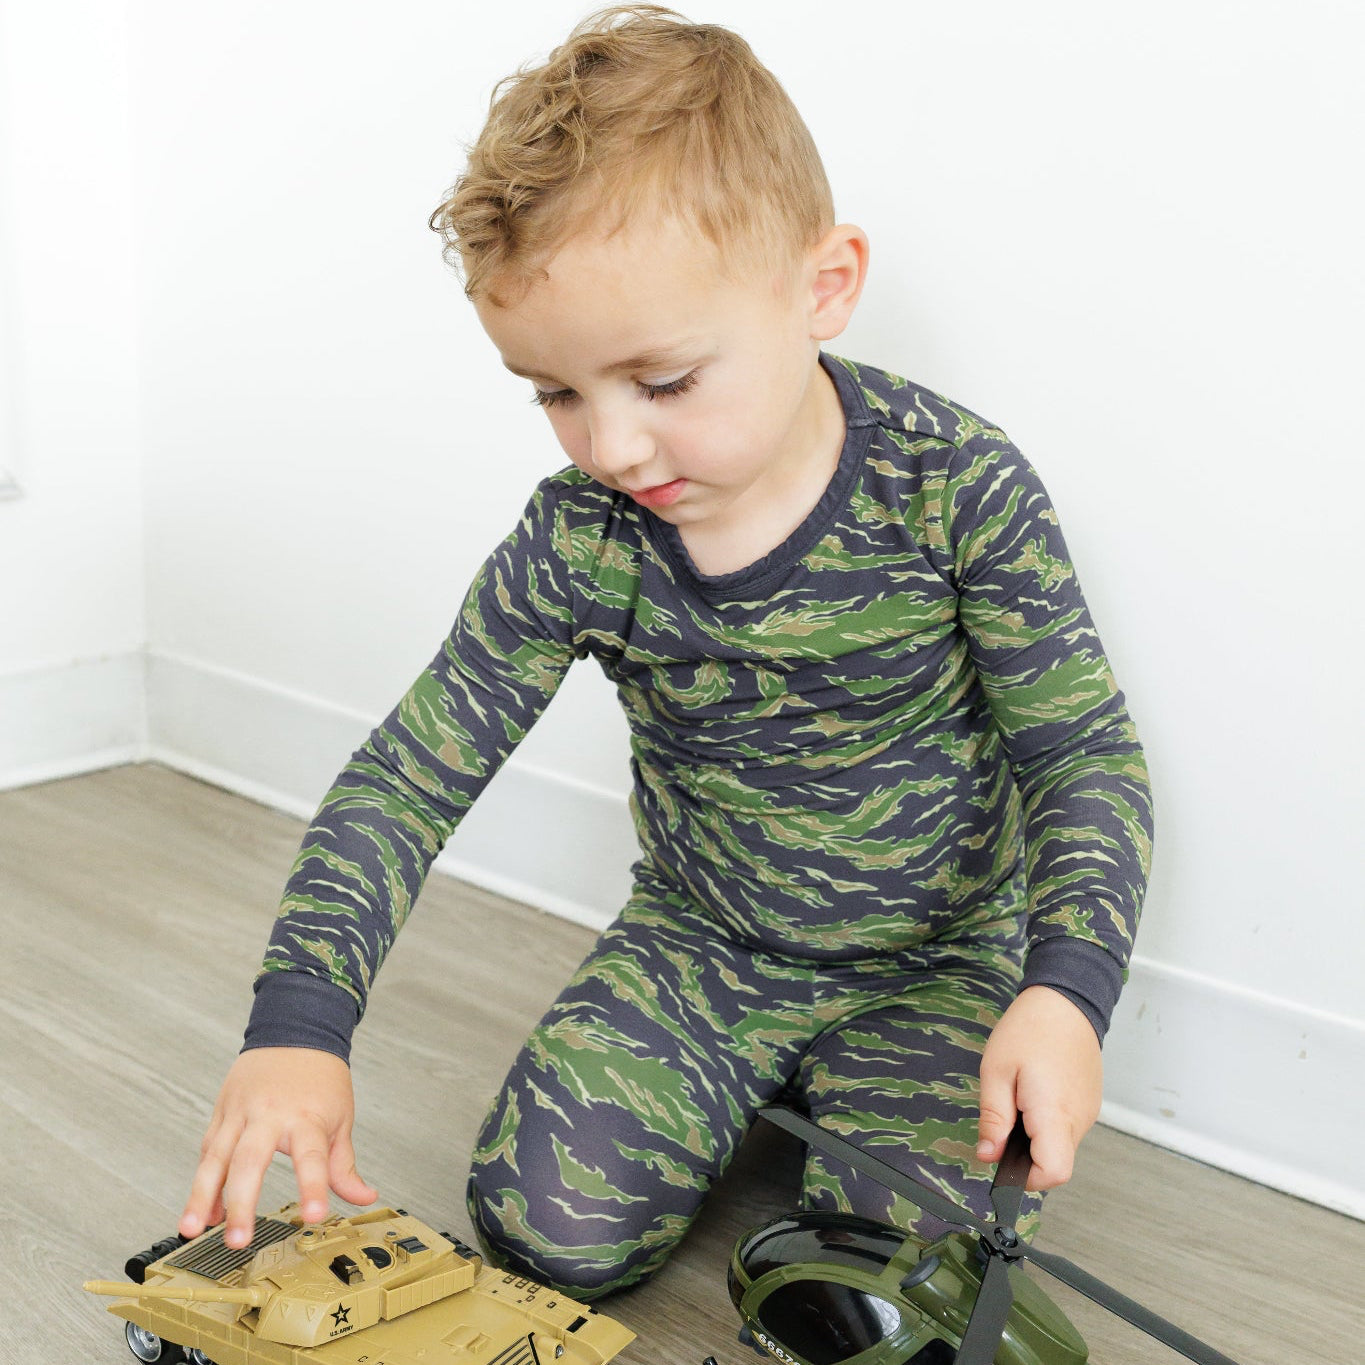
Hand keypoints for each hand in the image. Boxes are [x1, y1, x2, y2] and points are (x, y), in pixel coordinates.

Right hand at [180, 1047, 376, 1247]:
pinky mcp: (223, 1110)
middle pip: (251, 1160)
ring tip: (193, 1229)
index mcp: (307, 1117)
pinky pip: (208, 1149)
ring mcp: (242, 1111)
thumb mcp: (341, 1117)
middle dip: (241, 1203)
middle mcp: (270, 1114)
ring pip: (216, 1156)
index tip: (314, 1215)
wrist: (296, 1029)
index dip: (314, 1187)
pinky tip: (202, 1211)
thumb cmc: (320, 1075)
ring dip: (202, 1196)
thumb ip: (344, 1164)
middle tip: (239, 1239)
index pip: (313, 1158)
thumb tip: (363, 1197)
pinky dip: (203, 1181)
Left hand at [976, 985, 1101, 1189]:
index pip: (1053, 1174)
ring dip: (1035, 1135)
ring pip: (1060, 1145)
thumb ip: (994, 1118)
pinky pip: (1067, 1127)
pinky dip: (1047, 1121)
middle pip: (1055, 1163)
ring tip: (1019, 1097)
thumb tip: (988, 1155)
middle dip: (1025, 1153)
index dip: (1025, 1178)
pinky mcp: (1089, 1103)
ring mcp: (1088, 1112)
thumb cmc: (1029, 1029)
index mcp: (1055, 1113)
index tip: (1002, 1158)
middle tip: (1004, 1117)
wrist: (1066, 1000)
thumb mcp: (996, 1071)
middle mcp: (1079, 1119)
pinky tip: (1034, 1092)